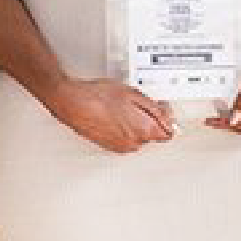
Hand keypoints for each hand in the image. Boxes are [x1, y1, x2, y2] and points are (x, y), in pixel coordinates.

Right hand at [51, 75, 176, 154]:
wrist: (72, 103)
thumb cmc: (98, 97)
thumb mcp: (133, 94)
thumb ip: (155, 108)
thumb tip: (167, 117)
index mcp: (143, 131)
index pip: (168, 133)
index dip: (167, 118)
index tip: (162, 109)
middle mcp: (132, 143)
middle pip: (153, 134)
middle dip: (151, 119)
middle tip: (141, 103)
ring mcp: (120, 146)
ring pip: (139, 136)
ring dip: (137, 123)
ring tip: (124, 107)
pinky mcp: (109, 145)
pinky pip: (125, 138)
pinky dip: (124, 128)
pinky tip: (115, 115)